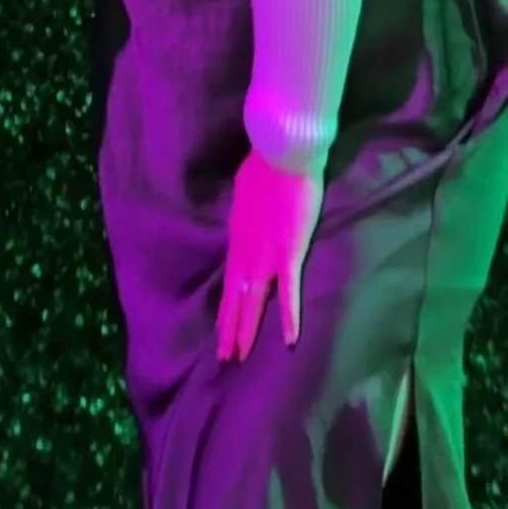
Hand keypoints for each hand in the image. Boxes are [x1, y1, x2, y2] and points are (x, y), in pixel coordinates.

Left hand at [216, 149, 323, 363]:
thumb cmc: (267, 164)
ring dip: (246, 329)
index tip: (220, 327)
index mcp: (238, 235)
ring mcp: (266, 254)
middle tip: (224, 356)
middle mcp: (246, 250)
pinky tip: (288, 340)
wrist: (283, 152)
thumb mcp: (245, 190)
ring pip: (253, 300)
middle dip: (229, 327)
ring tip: (238, 356)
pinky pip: (288, 291)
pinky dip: (288, 317)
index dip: (226, 305)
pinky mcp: (289, 252)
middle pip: (235, 296)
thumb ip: (246, 211)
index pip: (230, 278)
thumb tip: (247, 216)